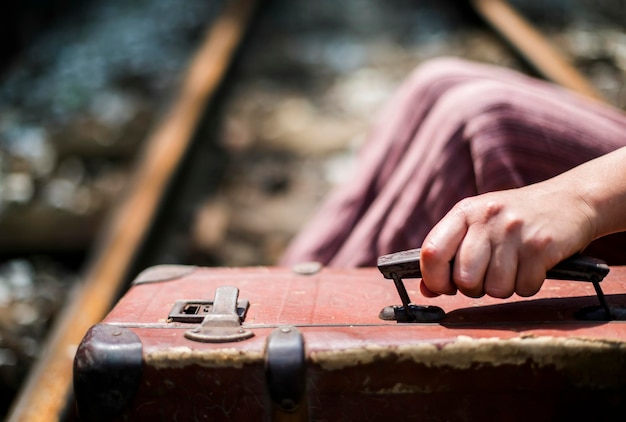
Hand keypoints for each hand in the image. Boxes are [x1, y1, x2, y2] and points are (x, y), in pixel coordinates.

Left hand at [419, 180, 596, 298]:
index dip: (434, 279)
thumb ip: (449, 253)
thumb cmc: (515, 218)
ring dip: (504, 287)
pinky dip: (528, 285)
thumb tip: (426, 290)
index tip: (444, 286)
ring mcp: (514, 232)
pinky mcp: (541, 247)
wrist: (570, 200)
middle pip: (464, 278)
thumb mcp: (478, 224)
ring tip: (513, 266)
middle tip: (486, 276)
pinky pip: (524, 288)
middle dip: (474, 288)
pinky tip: (533, 266)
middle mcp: (487, 218)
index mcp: (464, 212)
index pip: (432, 252)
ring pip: (495, 289)